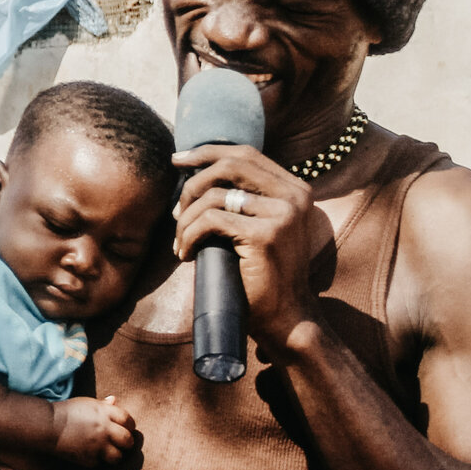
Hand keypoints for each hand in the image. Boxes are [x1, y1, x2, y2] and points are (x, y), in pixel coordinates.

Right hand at [49, 395, 138, 464]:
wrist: (46, 426)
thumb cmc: (66, 412)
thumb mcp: (86, 403)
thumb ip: (103, 405)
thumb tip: (114, 400)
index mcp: (104, 413)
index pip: (128, 420)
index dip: (129, 425)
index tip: (124, 427)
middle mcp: (104, 429)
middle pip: (127, 440)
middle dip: (126, 442)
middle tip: (121, 443)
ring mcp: (97, 446)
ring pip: (118, 457)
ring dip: (115, 455)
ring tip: (108, 452)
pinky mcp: (88, 459)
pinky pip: (99, 463)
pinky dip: (96, 460)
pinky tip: (89, 454)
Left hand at [172, 143, 329, 350]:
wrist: (285, 317)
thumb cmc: (264, 274)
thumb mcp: (260, 226)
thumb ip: (244, 197)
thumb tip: (195, 173)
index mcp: (296, 189)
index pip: (246, 154)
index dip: (208, 152)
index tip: (178, 160)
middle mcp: (295, 196)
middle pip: (230, 165)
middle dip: (192, 183)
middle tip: (174, 210)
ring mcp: (282, 214)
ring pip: (213, 196)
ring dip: (186, 219)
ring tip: (181, 241)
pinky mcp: (265, 235)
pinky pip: (210, 221)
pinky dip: (189, 236)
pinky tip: (187, 254)